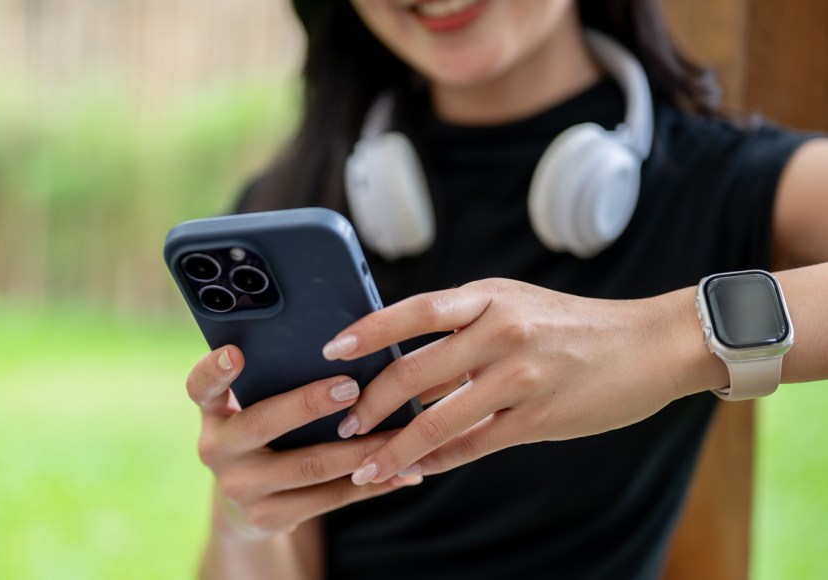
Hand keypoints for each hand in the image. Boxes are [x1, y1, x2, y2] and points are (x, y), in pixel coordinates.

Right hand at [185, 346, 422, 539]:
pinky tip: (402, 473)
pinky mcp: (267, 518)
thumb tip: (345, 345)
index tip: (235, 353)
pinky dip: (370, 485)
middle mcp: (217, 449)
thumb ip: (273, 378)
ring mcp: (240, 487)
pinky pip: (327, 499)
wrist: (242, 503)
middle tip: (352, 388)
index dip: (214, 369)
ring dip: (358, 449)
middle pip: (262, 423)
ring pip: (308, 466)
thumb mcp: (250, 405)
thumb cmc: (262, 431)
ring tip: (397, 433)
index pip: (200, 386)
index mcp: (213, 411)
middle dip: (310, 404)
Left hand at [321, 278, 708, 485]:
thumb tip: (403, 356)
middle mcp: (500, 330)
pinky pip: (474, 444)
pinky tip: (417, 470)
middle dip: (370, 403)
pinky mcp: (540, 415)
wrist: (651, 345)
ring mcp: (521, 375)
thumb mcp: (515, 306)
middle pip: (414, 370)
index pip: (412, 311)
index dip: (367, 331)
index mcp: (487, 298)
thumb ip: (462, 327)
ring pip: (438, 418)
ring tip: (367, 463)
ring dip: (396, 446)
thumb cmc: (573, 326)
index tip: (330, 350)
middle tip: (343, 422)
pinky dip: (439, 460)